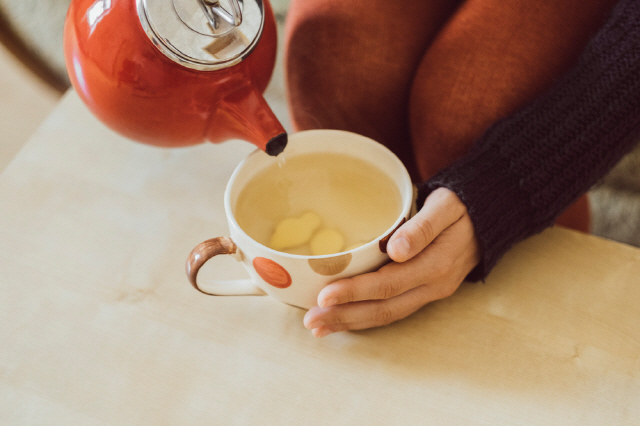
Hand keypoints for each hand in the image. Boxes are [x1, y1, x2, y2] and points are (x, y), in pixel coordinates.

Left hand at [304, 187, 480, 336]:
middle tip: (311, 321)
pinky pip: (393, 310)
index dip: (355, 292)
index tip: (324, 295)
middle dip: (345, 316)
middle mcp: (433, 285)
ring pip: (387, 314)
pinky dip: (366, 317)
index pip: (388, 284)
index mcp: (436, 264)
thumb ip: (422, 227)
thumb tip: (397, 249)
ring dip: (352, 322)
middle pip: (383, 308)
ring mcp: (430, 292)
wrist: (489, 217)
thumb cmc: (462, 205)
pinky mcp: (425, 292)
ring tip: (320, 327)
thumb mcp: (446, 206)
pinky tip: (344, 318)